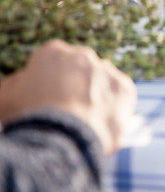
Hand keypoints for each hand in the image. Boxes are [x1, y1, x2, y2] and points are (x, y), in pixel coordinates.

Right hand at [0, 40, 136, 155]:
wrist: (61, 139)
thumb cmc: (28, 119)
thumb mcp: (6, 98)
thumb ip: (16, 84)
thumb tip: (24, 81)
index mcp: (53, 52)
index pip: (53, 63)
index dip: (49, 84)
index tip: (46, 101)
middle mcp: (83, 55)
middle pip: (79, 71)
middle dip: (75, 87)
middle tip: (66, 112)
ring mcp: (107, 70)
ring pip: (101, 83)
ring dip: (96, 97)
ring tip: (82, 122)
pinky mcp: (125, 88)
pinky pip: (120, 97)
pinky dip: (113, 109)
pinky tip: (98, 124)